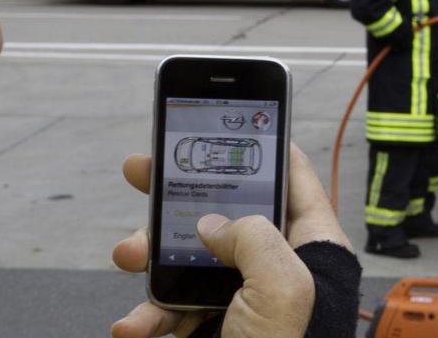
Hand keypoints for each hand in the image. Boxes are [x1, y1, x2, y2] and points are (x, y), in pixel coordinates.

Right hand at [111, 143, 351, 337]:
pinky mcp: (213, 323)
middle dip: (178, 193)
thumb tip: (210, 225)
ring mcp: (241, 294)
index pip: (292, 175)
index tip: (226, 120)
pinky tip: (131, 326)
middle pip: (226, 207)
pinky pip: (173, 305)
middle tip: (141, 170)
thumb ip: (253, 235)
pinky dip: (147, 314)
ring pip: (189, 256)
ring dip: (150, 257)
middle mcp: (276, 263)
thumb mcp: (282, 287)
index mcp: (310, 245)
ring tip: (127, 256)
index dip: (262, 143)